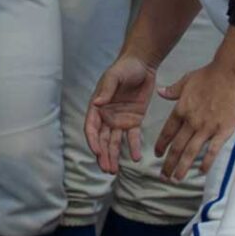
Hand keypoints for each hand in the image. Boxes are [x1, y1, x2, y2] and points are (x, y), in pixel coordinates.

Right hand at [85, 53, 158, 173]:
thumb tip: (97, 103)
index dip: (93, 141)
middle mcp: (106, 116)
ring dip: (113, 156)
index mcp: (97, 106)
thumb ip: (107, 90)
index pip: (91, 127)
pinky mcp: (134, 121)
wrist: (143, 64)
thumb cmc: (125, 67)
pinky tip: (136, 157)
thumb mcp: (114, 76)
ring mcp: (120, 120)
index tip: (97, 152)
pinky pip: (132, 137)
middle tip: (106, 169)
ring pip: (114, 142)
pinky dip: (133, 147)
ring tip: (114, 171)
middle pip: (102, 139)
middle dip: (103, 155)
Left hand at [154, 63, 234, 181]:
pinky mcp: (223, 130)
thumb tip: (160, 92)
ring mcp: (207, 127)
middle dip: (168, 163)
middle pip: (176, 146)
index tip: (157, 155)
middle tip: (163, 175)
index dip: (161, 145)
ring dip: (182, 167)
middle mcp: (191, 121)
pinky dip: (206, 163)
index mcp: (181, 109)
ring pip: (191, 152)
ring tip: (176, 178)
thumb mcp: (187, 79)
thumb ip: (173, 90)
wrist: (230, 73)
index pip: (167, 132)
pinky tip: (201, 172)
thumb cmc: (210, 74)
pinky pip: (212, 150)